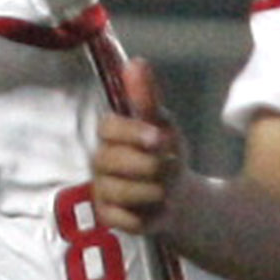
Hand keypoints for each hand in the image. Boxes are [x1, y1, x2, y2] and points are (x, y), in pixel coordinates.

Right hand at [88, 53, 188, 238]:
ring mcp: (101, 188)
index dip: (133, 132)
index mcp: (111, 133)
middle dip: (149, 165)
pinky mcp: (106, 216)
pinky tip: (156, 209)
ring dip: (152, 190)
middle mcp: (99, 160)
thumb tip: (136, 61)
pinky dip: (145, 215)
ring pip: (120, 191)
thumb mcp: (162, 123)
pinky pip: (121, 219)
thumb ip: (146, 97)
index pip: (108, 128)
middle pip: (112, 160)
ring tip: (165, 188)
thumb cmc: (165, 152)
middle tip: (169, 166)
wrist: (179, 194)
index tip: (160, 137)